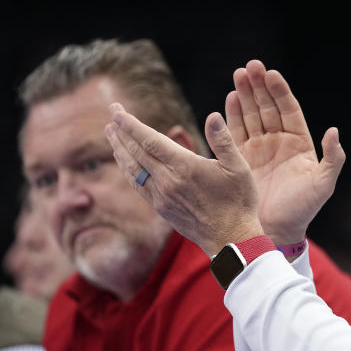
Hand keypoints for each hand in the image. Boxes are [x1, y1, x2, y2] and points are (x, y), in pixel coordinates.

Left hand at [105, 103, 263, 256]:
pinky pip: (138, 184)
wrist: (231, 239)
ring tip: (110, 133)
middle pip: (137, 151)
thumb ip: (223, 140)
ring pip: (133, 168)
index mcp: (185, 167)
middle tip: (112, 112)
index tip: (117, 111)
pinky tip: (125, 161)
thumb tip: (213, 116)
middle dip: (122, 130)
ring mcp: (162, 196)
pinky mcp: (161, 208)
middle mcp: (168, 181)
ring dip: (119, 149)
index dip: (131, 125)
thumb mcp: (239, 168)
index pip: (150, 140)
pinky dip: (127, 169)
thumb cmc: (239, 201)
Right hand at [227, 60, 344, 244]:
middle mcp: (278, 142)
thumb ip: (332, 158)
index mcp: (299, 143)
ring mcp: (259, 148)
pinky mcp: (241, 158)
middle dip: (259, 87)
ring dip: (244, 95)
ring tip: (238, 75)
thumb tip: (333, 131)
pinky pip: (236, 131)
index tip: (271, 74)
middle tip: (250, 67)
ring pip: (251, 115)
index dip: (280, 92)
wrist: (277, 230)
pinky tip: (229, 98)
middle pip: (267, 107)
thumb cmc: (303, 209)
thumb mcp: (323, 184)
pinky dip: (232, 115)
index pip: (289, 110)